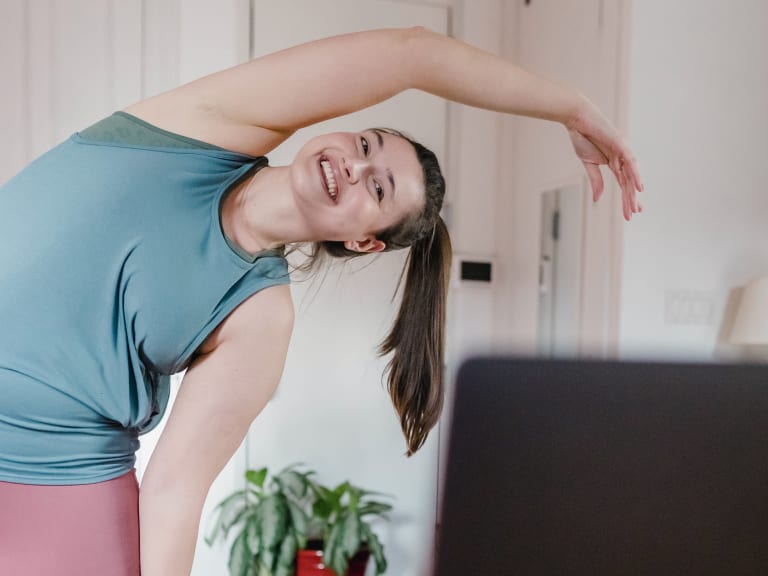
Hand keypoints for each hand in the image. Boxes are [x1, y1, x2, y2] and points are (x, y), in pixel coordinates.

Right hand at [568, 97, 643, 220]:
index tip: (630, 213)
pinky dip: (636, 175)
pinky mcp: (621, 144)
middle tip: (634, 214)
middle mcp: (621, 158)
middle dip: (630, 199)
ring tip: (635, 206)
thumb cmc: (581, 138)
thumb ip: (596, 181)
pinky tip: (639, 188)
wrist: (577, 120)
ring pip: (631, 176)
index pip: (623, 184)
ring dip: (633, 192)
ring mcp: (623, 151)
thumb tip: (598, 199)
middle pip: (628, 183)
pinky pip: (631, 162)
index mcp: (613, 163)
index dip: (626, 199)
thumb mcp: (588, 164)